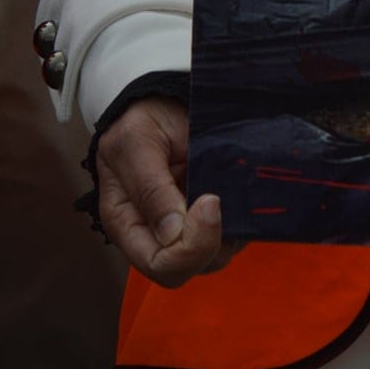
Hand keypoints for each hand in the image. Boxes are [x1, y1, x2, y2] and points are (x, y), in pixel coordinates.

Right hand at [97, 97, 240, 286]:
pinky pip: (231, 233)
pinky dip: (242, 219)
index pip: (160, 265)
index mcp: (128, 224)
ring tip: (233, 191)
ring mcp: (184, 226)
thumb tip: (173, 234)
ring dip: (232, 232)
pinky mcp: (209, 214)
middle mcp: (155, 234)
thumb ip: (151, 189)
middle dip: (213, 242)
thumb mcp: (137, 143)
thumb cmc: (140, 120)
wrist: (158, 101)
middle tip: (221, 196)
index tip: (209, 202)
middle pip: (189, 268)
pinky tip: (241, 191)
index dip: (189, 248)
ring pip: (215, 255)